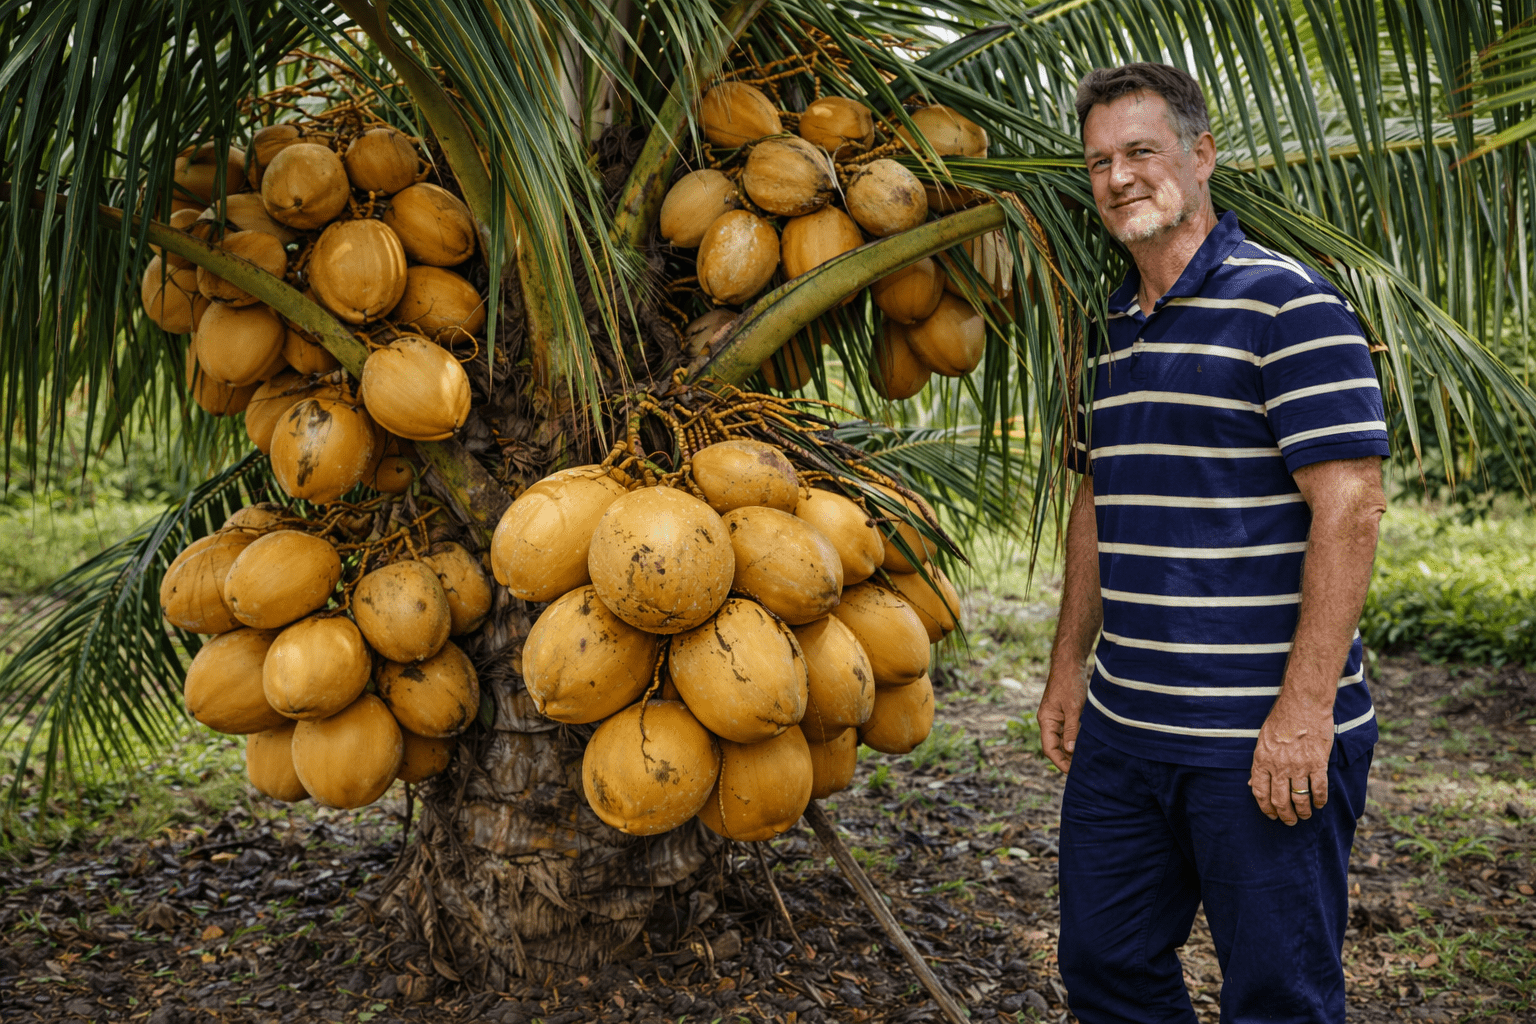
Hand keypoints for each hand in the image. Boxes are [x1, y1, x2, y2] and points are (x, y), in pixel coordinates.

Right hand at [1038, 665, 1087, 773]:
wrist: (1069, 663)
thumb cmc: (1069, 683)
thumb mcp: (1073, 708)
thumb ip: (1072, 729)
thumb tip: (1071, 751)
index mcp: (1046, 721)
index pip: (1050, 749)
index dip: (1060, 763)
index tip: (1073, 773)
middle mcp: (1049, 721)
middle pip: (1056, 747)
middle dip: (1068, 759)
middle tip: (1084, 770)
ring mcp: (1057, 718)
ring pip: (1064, 740)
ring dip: (1073, 750)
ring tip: (1087, 760)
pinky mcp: (1066, 713)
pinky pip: (1070, 731)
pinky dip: (1077, 739)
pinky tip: (1088, 745)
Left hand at [1250, 699, 1333, 824]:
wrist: (1302, 703)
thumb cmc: (1281, 719)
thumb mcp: (1262, 740)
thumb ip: (1260, 764)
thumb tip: (1251, 783)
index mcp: (1261, 760)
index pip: (1260, 792)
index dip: (1265, 808)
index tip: (1272, 815)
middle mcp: (1278, 766)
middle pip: (1280, 800)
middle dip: (1285, 815)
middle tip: (1290, 821)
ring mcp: (1298, 766)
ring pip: (1300, 799)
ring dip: (1303, 811)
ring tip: (1305, 815)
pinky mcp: (1317, 763)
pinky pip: (1319, 789)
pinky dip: (1319, 800)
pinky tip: (1319, 804)